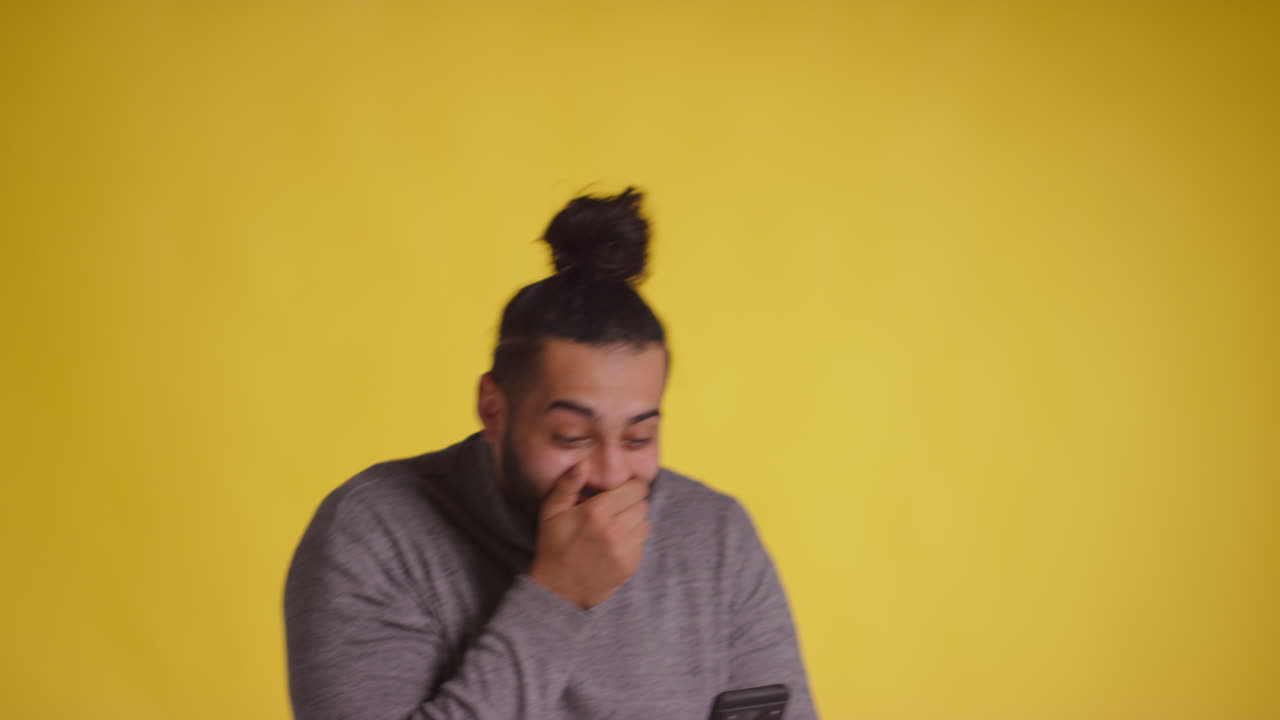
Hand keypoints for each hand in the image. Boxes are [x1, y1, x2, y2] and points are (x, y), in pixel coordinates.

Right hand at [528, 468, 650, 609]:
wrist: (558, 590)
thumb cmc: (554, 546)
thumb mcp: (552, 511)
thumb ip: (569, 484)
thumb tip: (583, 463)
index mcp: (597, 511)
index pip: (636, 488)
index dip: (632, 486)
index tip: (625, 489)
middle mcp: (614, 529)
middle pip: (643, 504)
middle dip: (632, 503)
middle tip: (616, 509)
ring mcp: (624, 549)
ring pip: (645, 524)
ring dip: (634, 522)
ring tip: (615, 527)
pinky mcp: (629, 566)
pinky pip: (642, 544)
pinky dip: (633, 541)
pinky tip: (615, 544)